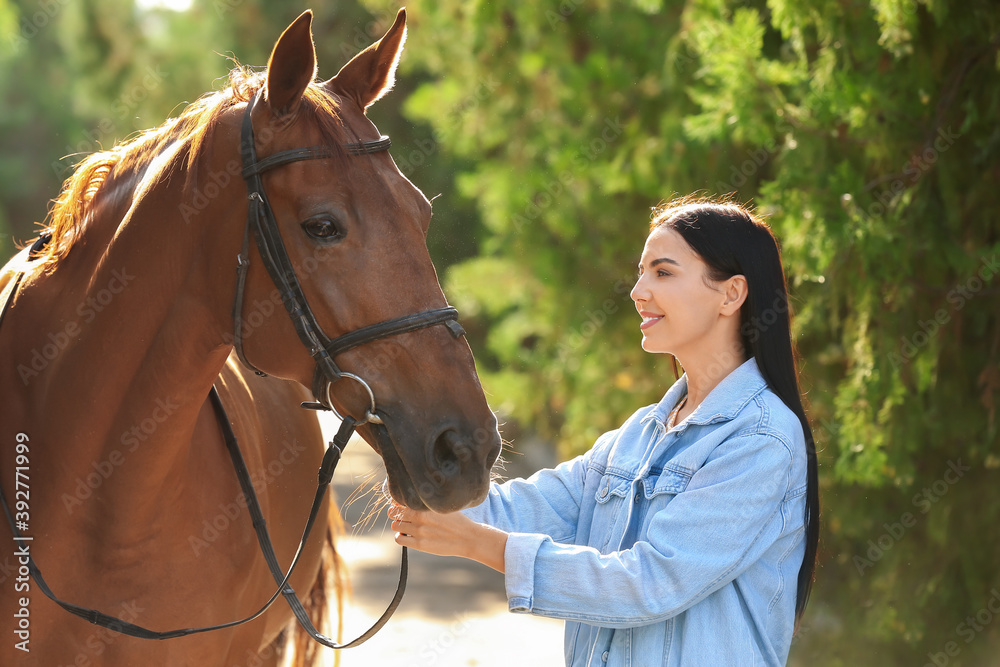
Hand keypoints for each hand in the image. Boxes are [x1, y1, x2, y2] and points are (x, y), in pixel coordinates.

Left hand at [390, 502, 507, 572]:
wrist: (468, 538)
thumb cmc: (456, 520)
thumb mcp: (442, 506)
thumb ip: (426, 504)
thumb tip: (408, 502)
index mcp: (426, 505)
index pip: (401, 499)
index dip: (398, 502)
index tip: (401, 505)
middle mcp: (420, 516)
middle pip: (394, 512)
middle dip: (396, 513)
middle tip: (402, 516)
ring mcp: (419, 530)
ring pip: (395, 525)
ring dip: (398, 525)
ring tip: (407, 527)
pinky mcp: (420, 544)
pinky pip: (399, 539)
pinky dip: (400, 536)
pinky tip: (408, 535)